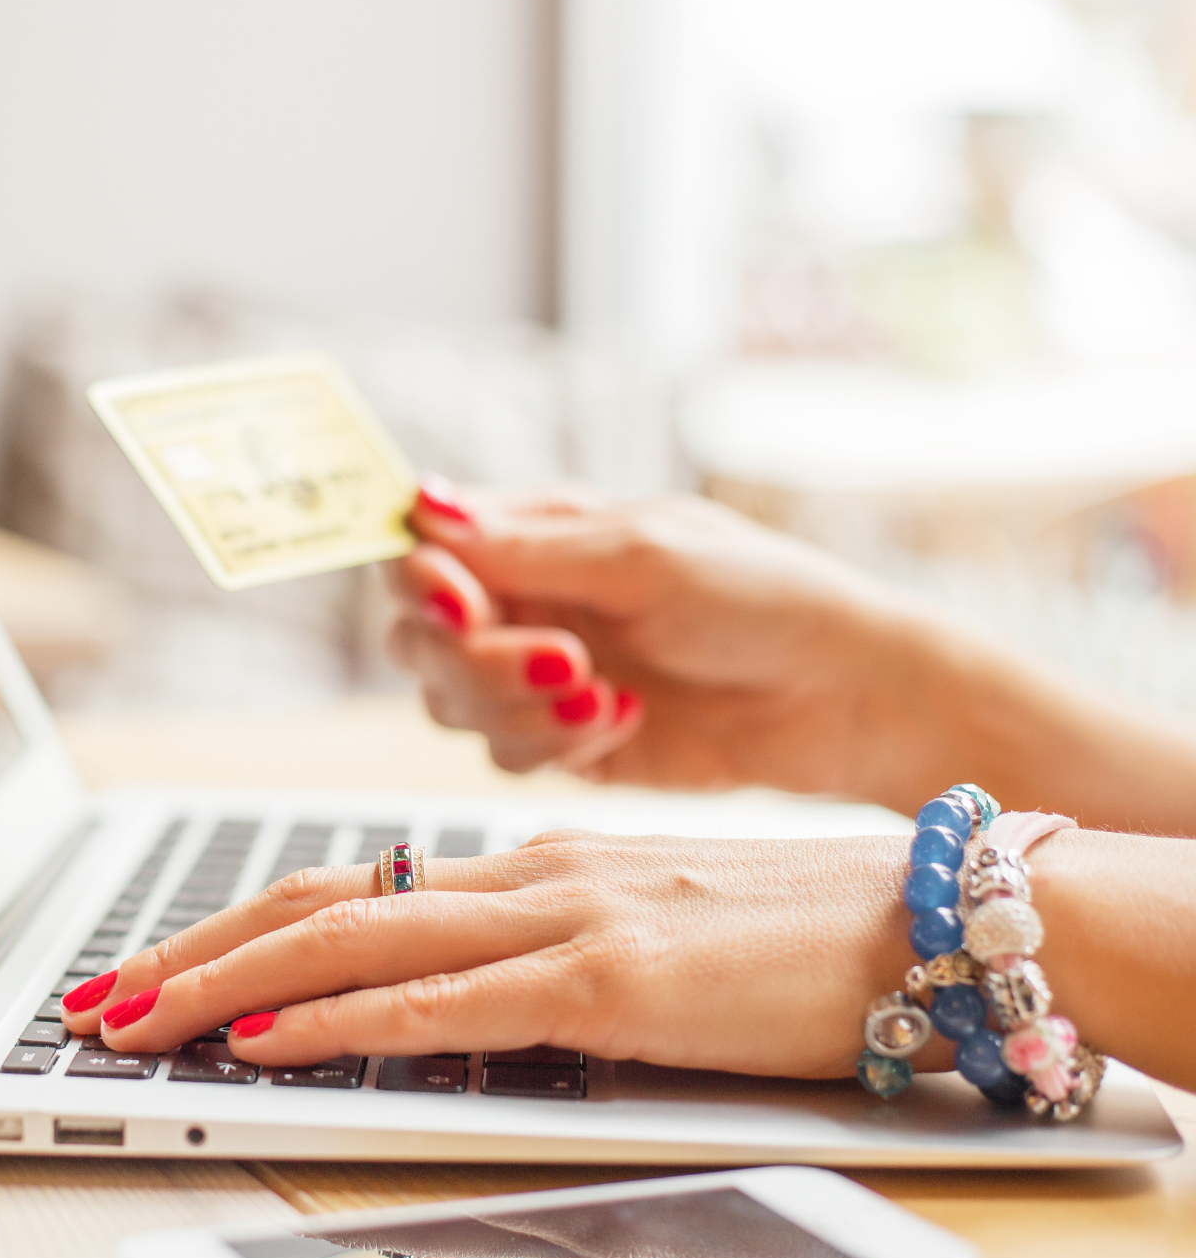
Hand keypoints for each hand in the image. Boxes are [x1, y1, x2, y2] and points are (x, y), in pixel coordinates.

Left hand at [61, 829, 917, 1078]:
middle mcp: (527, 875)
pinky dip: (341, 1020)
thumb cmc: (794, 937)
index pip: (346, 886)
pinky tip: (271, 1043)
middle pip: (317, 900)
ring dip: (226, 983)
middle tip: (99, 995)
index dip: (236, 926)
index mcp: (530, 868)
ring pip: (353, 936)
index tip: (156, 966)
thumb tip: (449, 1000)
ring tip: (137, 1020)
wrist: (933, 917)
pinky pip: (446, 1000)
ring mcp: (565, 919)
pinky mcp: (612, 980)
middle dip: (191, 951)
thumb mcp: (640, 939)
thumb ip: (543, 960)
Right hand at [389, 479, 937, 804]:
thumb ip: (524, 545)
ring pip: (450, 703)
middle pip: (419, 636)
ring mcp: (535, 676)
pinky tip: (627, 719)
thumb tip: (421, 504)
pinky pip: (503, 753)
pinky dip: (554, 744)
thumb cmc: (759, 597)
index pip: (423, 550)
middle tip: (560, 660)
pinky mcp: (561, 742)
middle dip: (473, 658)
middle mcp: (522, 601)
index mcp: (534, 534)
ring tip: (602, 694)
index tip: (463, 604)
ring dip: (516, 705)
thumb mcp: (642, 555)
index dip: (423, 581)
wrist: (839, 696)